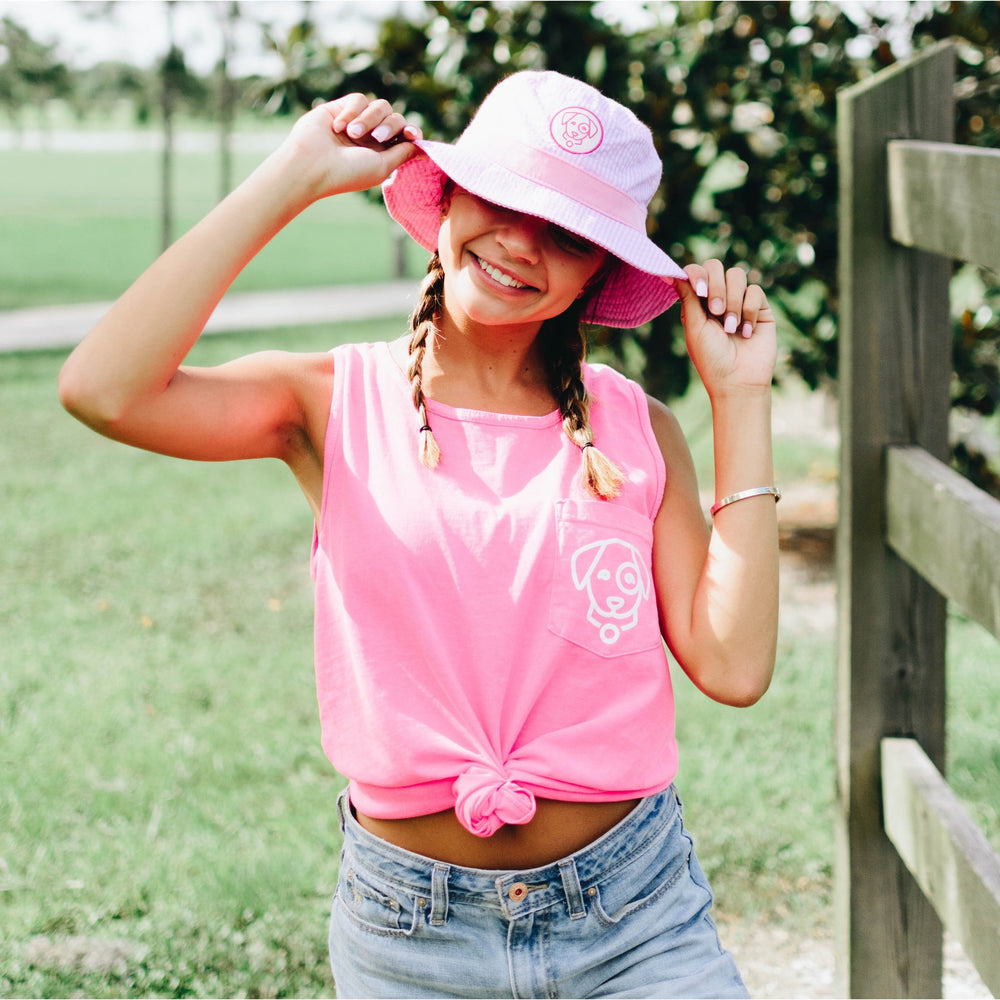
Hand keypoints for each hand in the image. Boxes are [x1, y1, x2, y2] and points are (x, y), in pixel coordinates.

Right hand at [283, 93, 423, 200]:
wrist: (313, 165)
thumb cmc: (347, 172)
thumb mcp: (383, 166)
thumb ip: (403, 153)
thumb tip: (422, 143)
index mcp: (382, 153)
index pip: (405, 136)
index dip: (411, 132)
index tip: (411, 135)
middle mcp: (371, 137)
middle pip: (396, 118)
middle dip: (390, 126)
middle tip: (377, 138)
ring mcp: (357, 122)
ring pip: (380, 106)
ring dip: (369, 119)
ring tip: (352, 134)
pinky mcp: (341, 108)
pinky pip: (359, 99)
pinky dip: (352, 112)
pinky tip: (339, 127)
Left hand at [675, 260, 776, 398]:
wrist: (738, 381)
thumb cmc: (712, 359)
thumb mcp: (695, 327)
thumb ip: (687, 297)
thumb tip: (670, 272)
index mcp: (697, 302)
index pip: (696, 271)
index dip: (697, 274)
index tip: (698, 291)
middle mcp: (718, 298)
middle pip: (716, 266)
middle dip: (715, 287)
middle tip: (716, 311)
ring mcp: (739, 301)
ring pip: (737, 275)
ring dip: (733, 301)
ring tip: (731, 327)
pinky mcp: (760, 308)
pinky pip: (755, 290)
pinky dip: (749, 310)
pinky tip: (747, 332)